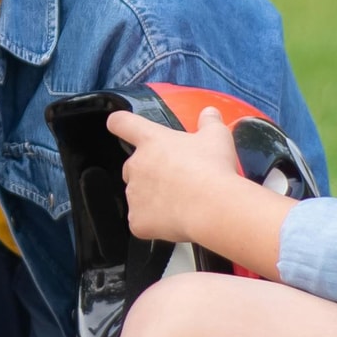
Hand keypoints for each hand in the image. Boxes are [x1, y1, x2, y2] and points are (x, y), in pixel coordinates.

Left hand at [105, 109, 292, 276]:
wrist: (213, 206)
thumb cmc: (213, 169)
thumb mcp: (217, 137)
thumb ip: (209, 122)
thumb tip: (210, 113)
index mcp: (151, 140)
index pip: (122, 123)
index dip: (119, 123)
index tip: (119, 125)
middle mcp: (136, 165)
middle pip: (133, 165)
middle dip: (149, 172)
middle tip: (175, 178)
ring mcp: (134, 194)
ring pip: (137, 195)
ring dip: (151, 198)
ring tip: (180, 201)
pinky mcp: (136, 220)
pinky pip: (140, 221)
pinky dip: (153, 223)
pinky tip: (173, 220)